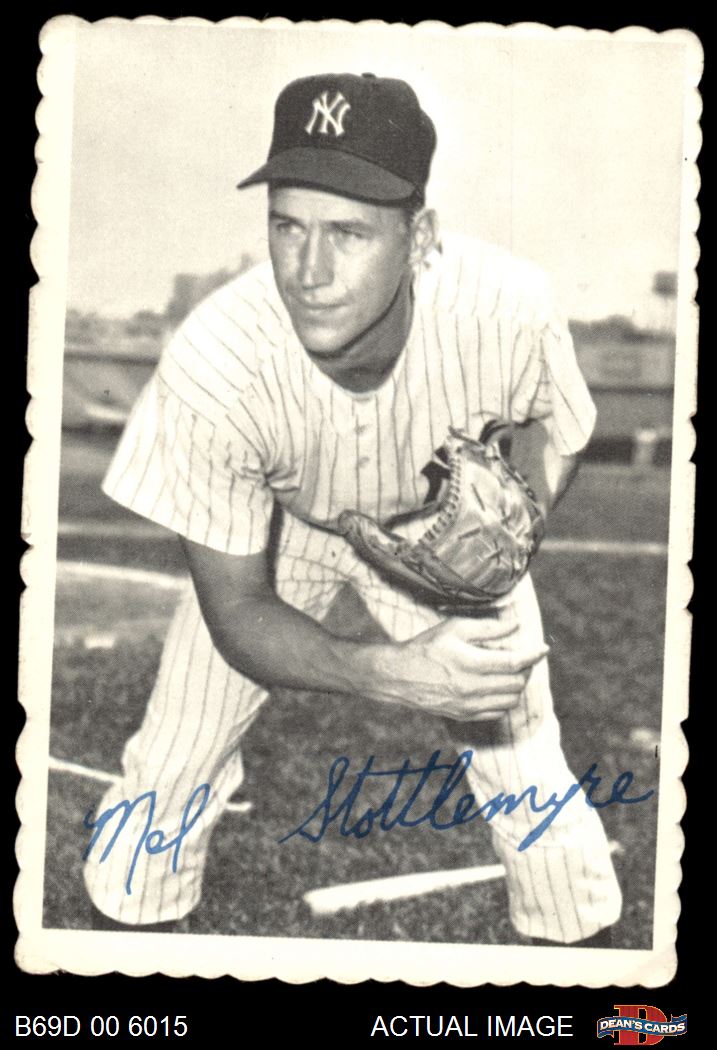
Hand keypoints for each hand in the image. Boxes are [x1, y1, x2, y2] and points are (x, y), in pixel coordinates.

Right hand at [369, 616, 548, 720]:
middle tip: (524, 657)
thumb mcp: (454, 628)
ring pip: (510, 700)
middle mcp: (472, 688)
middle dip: (526, 669)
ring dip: (517, 686)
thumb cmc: (427, 647)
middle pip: (515, 683)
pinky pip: (497, 712)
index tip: (543, 648)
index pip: (514, 663)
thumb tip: (515, 625)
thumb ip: (487, 628)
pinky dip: (505, 700)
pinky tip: (499, 687)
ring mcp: (468, 705)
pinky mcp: (464, 716)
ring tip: (512, 672)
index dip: (533, 655)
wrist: (398, 676)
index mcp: (470, 663)